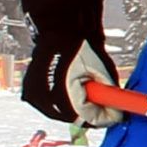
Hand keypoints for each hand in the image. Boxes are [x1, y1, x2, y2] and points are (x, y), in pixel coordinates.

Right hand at [20, 0, 120, 126]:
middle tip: (104, 103)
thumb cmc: (79, 44)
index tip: (115, 113)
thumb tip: (117, 111)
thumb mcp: (101, 69)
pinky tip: (72, 88)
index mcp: (61, 93)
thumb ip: (108, 93)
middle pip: (73, 118)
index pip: (86, 118)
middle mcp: (43, 98)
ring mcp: (34, 95)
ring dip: (76, 108)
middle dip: (89, 113)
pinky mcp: (30, 92)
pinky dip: (63, 102)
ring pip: (61, 113)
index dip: (103, 117)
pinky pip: (50, 105)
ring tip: (87, 91)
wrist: (58, 28)